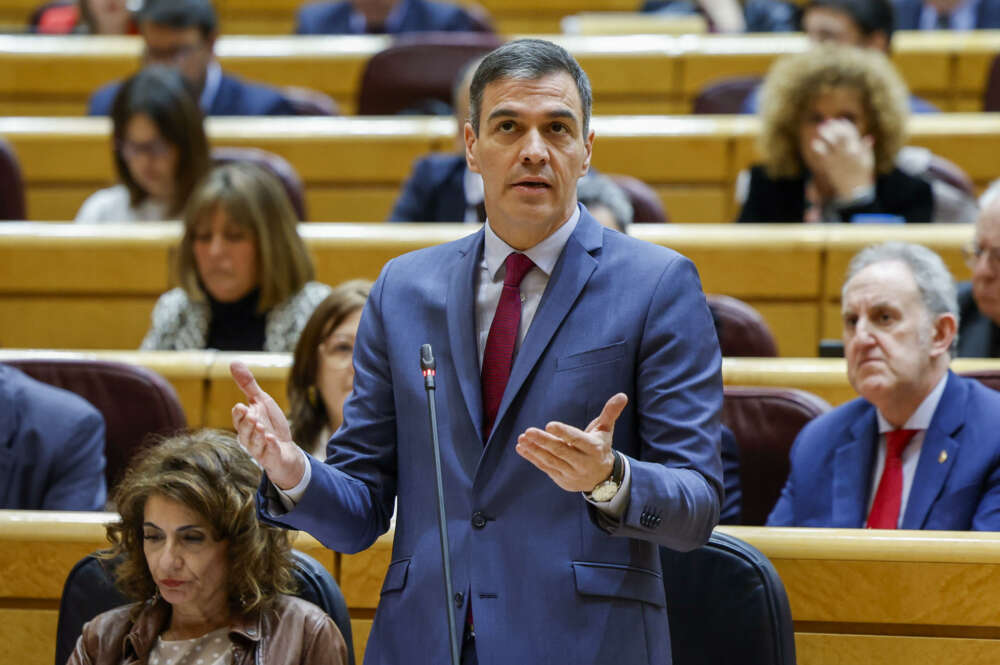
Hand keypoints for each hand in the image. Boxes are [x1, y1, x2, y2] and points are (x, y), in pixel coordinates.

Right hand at [230, 361, 304, 489]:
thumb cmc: (271, 424)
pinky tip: (273, 440)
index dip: (239, 415)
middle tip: (253, 417)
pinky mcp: (272, 458)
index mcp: (246, 423)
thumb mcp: (262, 402)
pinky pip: (269, 454)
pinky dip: (270, 447)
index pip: (238, 419)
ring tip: (262, 428)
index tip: (241, 406)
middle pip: (243, 433)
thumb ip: (248, 385)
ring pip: (254, 445)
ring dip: (257, 436)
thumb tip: (233, 362)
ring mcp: (260, 449)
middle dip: (247, 425)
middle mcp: (250, 437)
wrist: (286, 450)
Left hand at [515, 393, 627, 491]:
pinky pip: (545, 467)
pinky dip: (532, 457)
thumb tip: (622, 395)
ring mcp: (571, 473)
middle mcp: (583, 462)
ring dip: (534, 449)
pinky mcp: (562, 479)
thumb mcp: (606, 430)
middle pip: (561, 451)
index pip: (577, 439)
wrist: (603, 479)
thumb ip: (610, 413)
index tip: (549, 425)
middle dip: (544, 441)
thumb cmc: (601, 447)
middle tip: (528, 431)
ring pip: (550, 460)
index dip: (564, 433)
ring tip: (522, 438)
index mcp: (594, 448)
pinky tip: (522, 447)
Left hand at [808, 119, 874, 198]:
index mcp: (859, 149)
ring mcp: (839, 159)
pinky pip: (824, 156)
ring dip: (827, 135)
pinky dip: (819, 149)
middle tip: (827, 121)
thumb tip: (868, 137)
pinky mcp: (831, 167)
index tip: (840, 120)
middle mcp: (849, 153)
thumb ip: (867, 149)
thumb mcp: (868, 161)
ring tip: (820, 128)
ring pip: (832, 144)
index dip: (846, 126)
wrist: (855, 191)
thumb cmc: (862, 175)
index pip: (852, 134)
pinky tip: (814, 143)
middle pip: (841, 136)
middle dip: (835, 128)